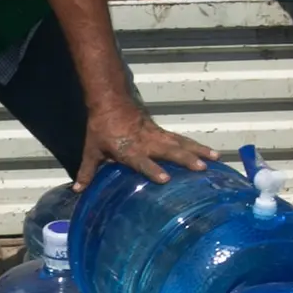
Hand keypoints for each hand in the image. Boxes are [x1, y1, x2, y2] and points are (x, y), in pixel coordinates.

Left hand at [74, 101, 214, 189]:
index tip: (165, 179)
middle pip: (168, 151)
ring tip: (216, 158)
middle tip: (201, 168)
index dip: (152, 170)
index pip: (141, 161)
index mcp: (128, 149)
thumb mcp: (91, 150)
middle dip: (185, 159)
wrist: (110, 101)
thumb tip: (77, 191)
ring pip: (181, 143)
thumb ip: (87, 171)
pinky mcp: (163, 132)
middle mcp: (146, 142)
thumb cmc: (101, 128)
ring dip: (199, 151)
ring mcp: (157, 136)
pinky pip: (182, 140)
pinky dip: (197, 146)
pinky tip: (212, 153)